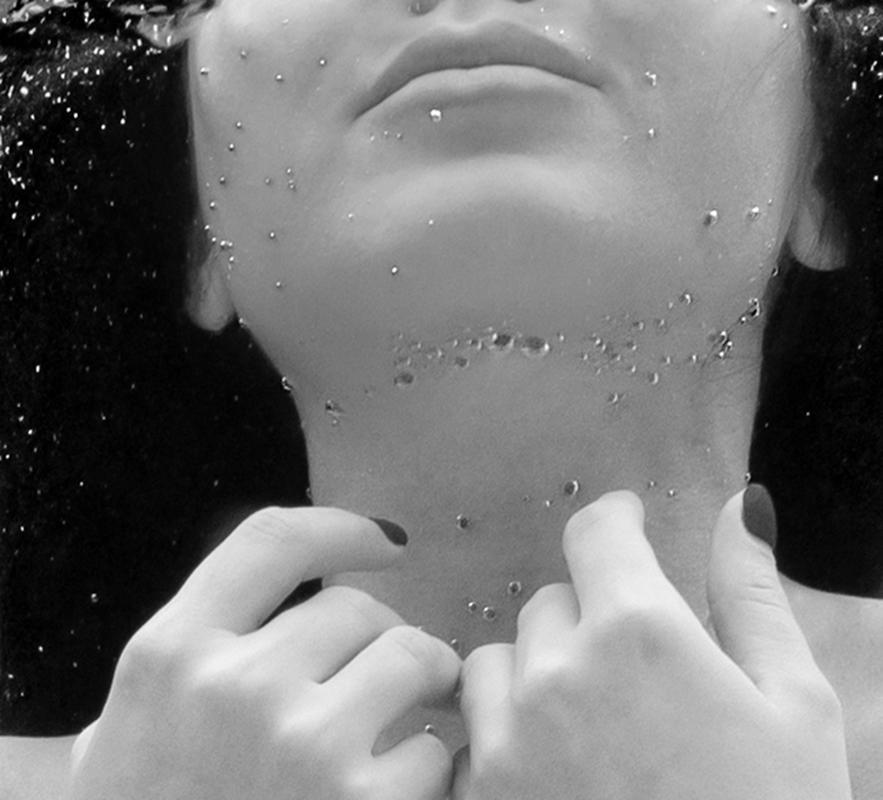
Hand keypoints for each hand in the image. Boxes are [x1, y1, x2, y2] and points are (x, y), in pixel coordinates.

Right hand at [67, 507, 459, 799]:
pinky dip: (431, 768)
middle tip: (382, 677)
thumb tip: (227, 627)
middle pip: (356, 606)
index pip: (272, 541)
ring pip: (410, 655)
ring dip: (423, 681)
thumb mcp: (118, 740)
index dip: (341, 530)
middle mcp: (234, 686)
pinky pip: (434, 751)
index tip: (385, 543)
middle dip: (380, 637)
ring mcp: (302, 745)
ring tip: (414, 713)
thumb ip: (170, 673)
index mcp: (170, 654)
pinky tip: (404, 787)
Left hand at [453, 489, 851, 799]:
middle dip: (591, 617)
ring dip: (538, 672)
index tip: (626, 525)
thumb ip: (753, 592)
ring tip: (590, 722)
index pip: (595, 532)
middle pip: (552, 600)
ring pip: (501, 659)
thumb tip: (742, 507)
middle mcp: (557, 670)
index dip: (614, 520)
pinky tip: (555, 770)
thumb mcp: (794, 705)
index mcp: (638, 631)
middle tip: (634, 668)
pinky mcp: (478, 794)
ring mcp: (506, 736)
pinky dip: (506, 731)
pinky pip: (474, 729)